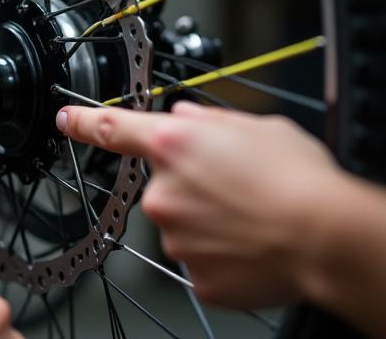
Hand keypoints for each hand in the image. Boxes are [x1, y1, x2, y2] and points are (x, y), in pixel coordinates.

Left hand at [55, 101, 344, 307]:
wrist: (324, 238)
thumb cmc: (297, 179)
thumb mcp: (257, 127)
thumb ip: (210, 121)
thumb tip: (186, 117)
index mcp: (175, 144)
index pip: (113, 129)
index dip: (84, 122)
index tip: (66, 119)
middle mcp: (164, 191)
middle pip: (163, 185)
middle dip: (190, 185)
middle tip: (233, 188)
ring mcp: (174, 236)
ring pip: (181, 223)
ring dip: (206, 220)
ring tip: (249, 217)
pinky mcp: (192, 273)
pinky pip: (198, 257)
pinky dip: (219, 252)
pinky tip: (247, 244)